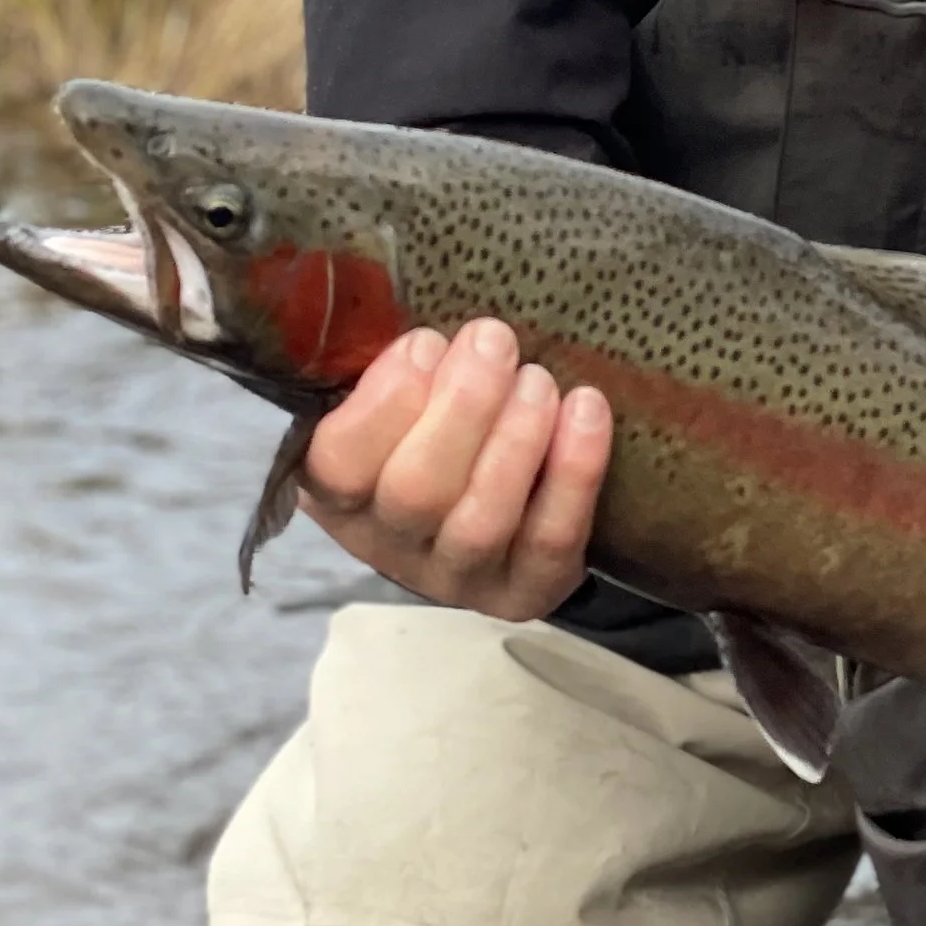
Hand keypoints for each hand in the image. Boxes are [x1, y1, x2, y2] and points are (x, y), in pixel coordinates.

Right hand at [298, 319, 610, 621]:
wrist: (498, 519)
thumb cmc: (435, 436)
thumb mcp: (394, 407)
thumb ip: (395, 374)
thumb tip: (431, 333)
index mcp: (340, 494)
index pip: (338, 464)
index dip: (383, 401)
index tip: (426, 342)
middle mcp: (392, 545)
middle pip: (416, 491)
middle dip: (463, 407)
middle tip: (494, 341)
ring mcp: (459, 577)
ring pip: (483, 519)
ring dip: (517, 438)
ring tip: (538, 379)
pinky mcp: (526, 592)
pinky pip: (552, 538)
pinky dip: (575, 471)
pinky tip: (587, 409)